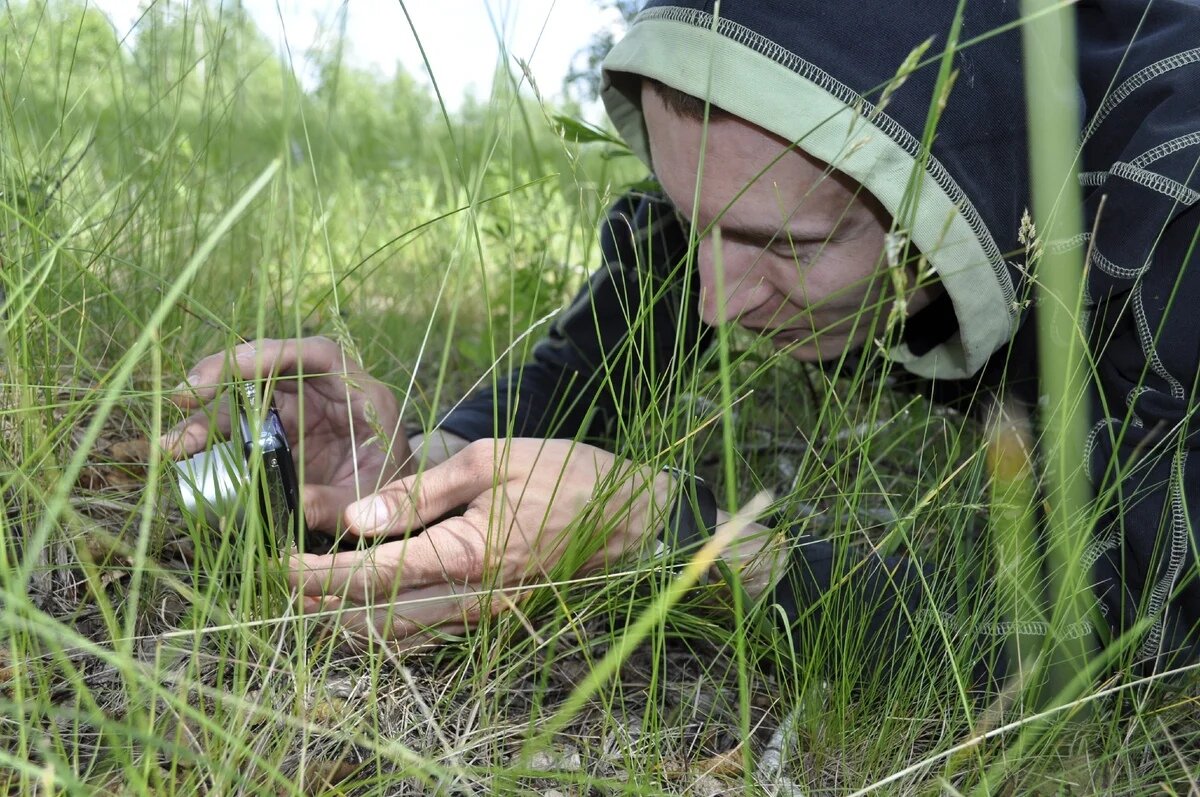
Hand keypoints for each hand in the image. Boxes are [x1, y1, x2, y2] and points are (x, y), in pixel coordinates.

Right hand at [162, 336, 411, 529]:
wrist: (390, 508)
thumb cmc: (389, 494)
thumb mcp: (371, 500)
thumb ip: (339, 501)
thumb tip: (297, 505)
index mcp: (361, 393)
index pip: (320, 354)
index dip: (278, 351)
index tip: (237, 364)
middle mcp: (325, 392)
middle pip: (271, 366)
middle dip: (225, 374)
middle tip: (185, 393)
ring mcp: (298, 409)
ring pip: (246, 398)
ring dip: (206, 416)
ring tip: (172, 444)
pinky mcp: (276, 432)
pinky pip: (238, 426)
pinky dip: (209, 438)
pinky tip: (180, 453)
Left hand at [290, 438, 671, 643]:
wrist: (632, 513)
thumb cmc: (564, 474)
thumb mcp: (488, 462)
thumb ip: (418, 493)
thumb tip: (354, 517)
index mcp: (467, 557)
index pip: (374, 576)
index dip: (321, 574)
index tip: (280, 565)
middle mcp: (473, 600)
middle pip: (379, 619)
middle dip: (325, 605)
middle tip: (284, 584)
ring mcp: (488, 614)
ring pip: (403, 633)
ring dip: (354, 618)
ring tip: (314, 596)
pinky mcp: (498, 612)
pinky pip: (431, 629)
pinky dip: (391, 621)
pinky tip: (372, 604)